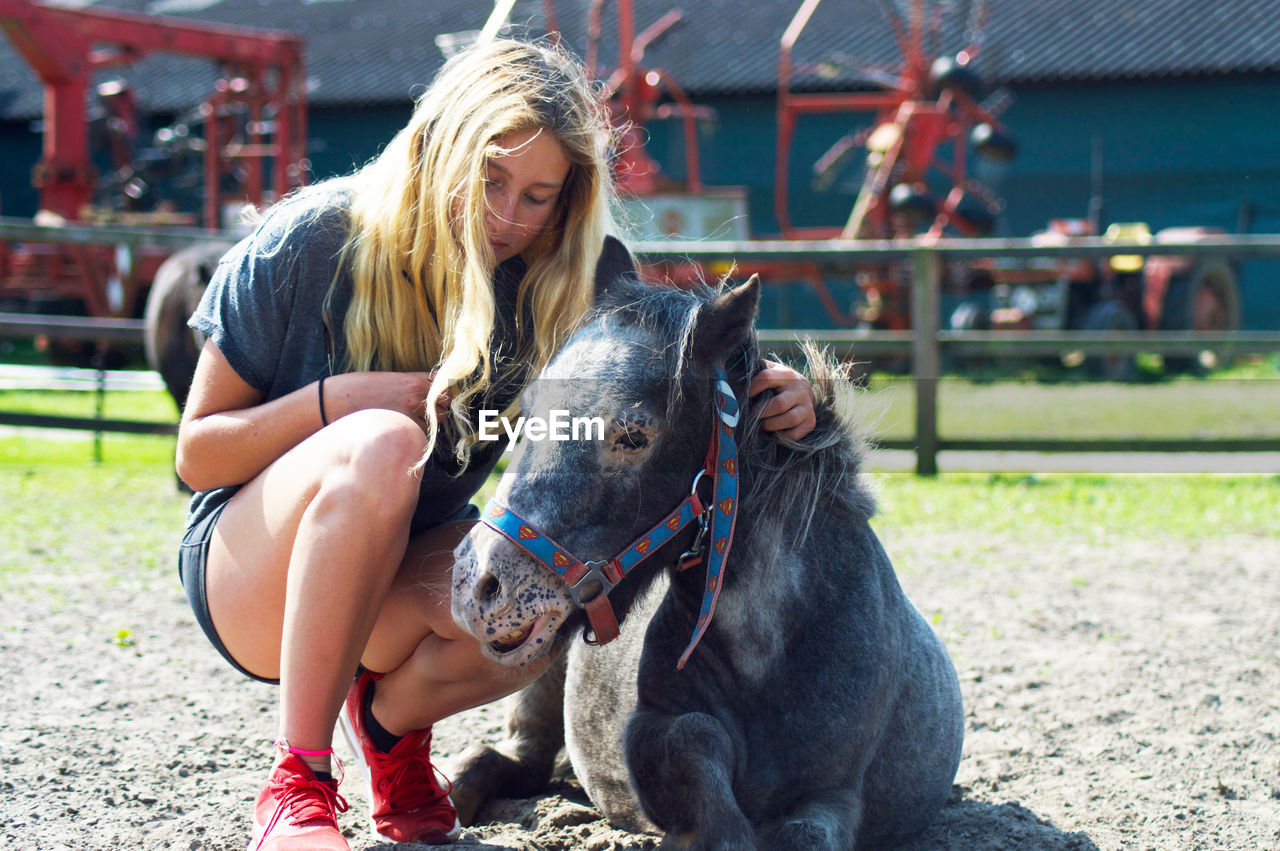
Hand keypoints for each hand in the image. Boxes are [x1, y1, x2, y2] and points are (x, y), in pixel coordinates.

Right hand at [323, 371, 450, 431]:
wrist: (336, 399)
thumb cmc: (360, 388)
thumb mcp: (390, 379)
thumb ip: (412, 385)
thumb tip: (431, 394)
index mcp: (414, 378)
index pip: (446, 384)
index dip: (444, 392)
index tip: (439, 398)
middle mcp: (416, 392)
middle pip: (446, 403)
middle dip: (440, 409)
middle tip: (426, 413)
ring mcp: (410, 410)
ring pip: (437, 421)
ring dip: (430, 424)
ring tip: (412, 424)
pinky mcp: (401, 425)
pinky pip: (422, 434)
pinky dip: (417, 435)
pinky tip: (404, 432)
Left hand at [748, 360, 816, 441]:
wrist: (804, 390)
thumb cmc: (778, 382)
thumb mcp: (769, 371)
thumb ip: (755, 373)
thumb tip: (731, 382)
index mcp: (786, 374)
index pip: (767, 378)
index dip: (752, 389)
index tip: (743, 397)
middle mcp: (799, 389)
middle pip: (779, 404)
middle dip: (761, 413)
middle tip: (751, 416)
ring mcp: (807, 406)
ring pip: (790, 419)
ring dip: (771, 425)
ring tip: (761, 426)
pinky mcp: (810, 422)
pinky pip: (796, 434)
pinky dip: (782, 438)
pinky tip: (773, 435)